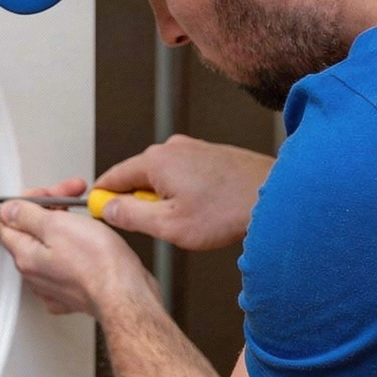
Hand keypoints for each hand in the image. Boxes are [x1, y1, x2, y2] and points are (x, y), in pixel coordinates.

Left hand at [0, 180, 160, 318]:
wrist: (125, 294)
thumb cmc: (100, 264)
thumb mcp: (58, 225)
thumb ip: (26, 215)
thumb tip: (8, 210)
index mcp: (26, 256)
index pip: (9, 221)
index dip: (28, 201)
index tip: (48, 194)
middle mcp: (35, 274)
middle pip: (31, 232)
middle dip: (50, 209)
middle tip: (71, 197)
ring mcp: (54, 285)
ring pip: (50, 247)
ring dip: (65, 227)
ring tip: (85, 219)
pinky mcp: (73, 292)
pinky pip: (66, 264)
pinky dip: (75, 249)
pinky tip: (88, 242)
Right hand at [93, 135, 273, 250]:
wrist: (274, 196)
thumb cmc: (228, 211)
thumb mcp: (169, 226)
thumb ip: (131, 217)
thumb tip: (108, 209)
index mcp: (155, 161)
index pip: (112, 177)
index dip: (103, 199)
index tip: (102, 216)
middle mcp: (171, 147)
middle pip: (136, 177)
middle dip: (140, 203)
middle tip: (159, 228)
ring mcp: (192, 148)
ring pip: (161, 178)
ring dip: (165, 200)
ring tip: (190, 220)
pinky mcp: (209, 154)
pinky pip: (182, 174)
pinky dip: (184, 193)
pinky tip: (204, 210)